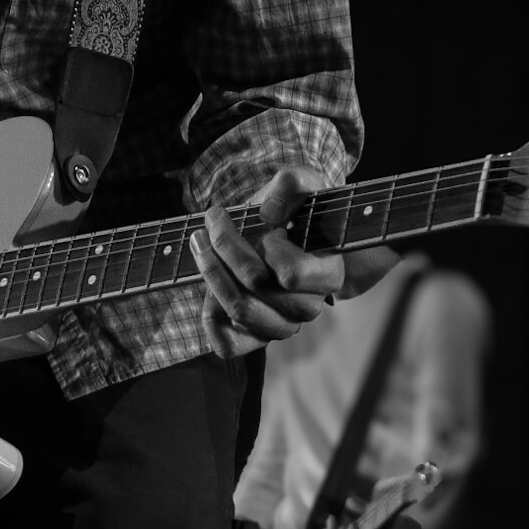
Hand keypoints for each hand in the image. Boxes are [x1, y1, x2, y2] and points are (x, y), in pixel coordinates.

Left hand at [189, 168, 343, 357]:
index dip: (267, 244)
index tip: (259, 217)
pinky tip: (206, 288)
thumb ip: (293, 184)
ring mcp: (282, 327)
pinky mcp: (255, 340)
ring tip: (200, 242)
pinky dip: (210, 317)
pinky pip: (227, 344)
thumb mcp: (302, 186)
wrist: (285, 235)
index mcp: (328, 275)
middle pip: (254, 287)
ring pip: (237, 310)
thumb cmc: (295, 211)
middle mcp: (308, 308)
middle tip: (212, 220)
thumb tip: (269, 210)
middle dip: (225, 247)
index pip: (290, 274)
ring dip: (210, 272)